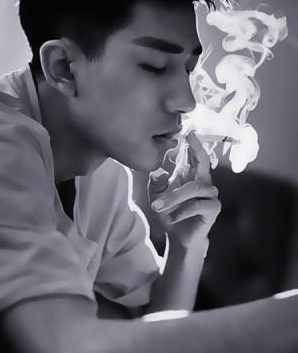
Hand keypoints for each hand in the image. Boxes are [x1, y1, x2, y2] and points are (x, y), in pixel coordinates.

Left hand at [148, 132, 220, 250]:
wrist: (177, 236)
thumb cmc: (169, 211)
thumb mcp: (157, 195)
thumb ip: (156, 182)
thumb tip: (159, 170)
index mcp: (189, 175)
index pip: (192, 156)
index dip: (192, 143)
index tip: (188, 131)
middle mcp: (201, 181)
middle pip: (203, 162)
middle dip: (197, 149)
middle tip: (188, 139)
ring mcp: (209, 195)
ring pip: (193, 188)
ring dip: (172, 198)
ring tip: (155, 207)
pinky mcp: (212, 209)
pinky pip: (197, 205)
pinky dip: (181, 211)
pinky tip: (171, 218)